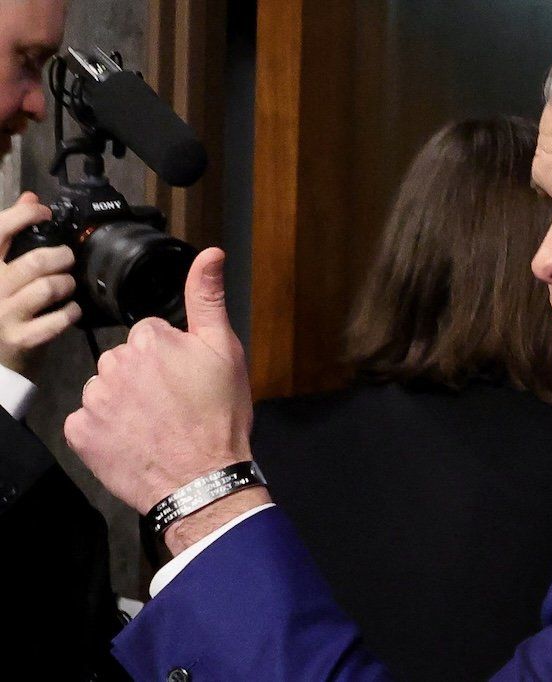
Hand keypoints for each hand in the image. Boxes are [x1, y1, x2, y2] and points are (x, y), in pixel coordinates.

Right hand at [0, 192, 80, 375]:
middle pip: (35, 261)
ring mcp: (5, 315)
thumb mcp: (1, 270)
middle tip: (66, 259)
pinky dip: (71, 312)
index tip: (42, 211)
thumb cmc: (1, 307)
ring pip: (49, 287)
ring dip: (67, 284)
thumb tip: (30, 197)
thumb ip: (12, 236)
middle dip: (61, 257)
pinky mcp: (22, 339)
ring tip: (67, 286)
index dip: (22, 214)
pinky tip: (70, 310)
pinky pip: (59, 319)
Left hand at [65, 247, 269, 553]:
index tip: (188, 379)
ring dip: (123, 401)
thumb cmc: (219, 417)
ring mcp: (95, 399)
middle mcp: (115, 364)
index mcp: (151, 340)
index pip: (151, 334)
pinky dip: (105, 430)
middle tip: (174, 403)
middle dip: (144, 376)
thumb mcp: (225, 351)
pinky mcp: (81, 432)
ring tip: (155, 424)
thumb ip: (208, 299)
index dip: (172, 357)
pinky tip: (133, 439)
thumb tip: (210, 253)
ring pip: (105, 387)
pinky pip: (86, 421)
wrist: (202, 479)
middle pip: (124, 359)